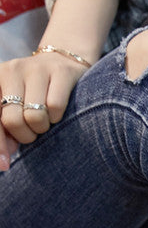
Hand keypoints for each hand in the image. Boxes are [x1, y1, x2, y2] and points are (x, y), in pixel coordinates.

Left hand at [0, 51, 86, 168]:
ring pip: (35, 117)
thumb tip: (3, 157)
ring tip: (46, 121)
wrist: (62, 62)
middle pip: (13, 120)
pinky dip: (58, 117)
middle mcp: (10, 70)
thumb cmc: (34, 93)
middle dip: (26, 136)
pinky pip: (55, 107)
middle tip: (34, 132)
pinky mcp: (60, 72)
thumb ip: (6, 131)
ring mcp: (35, 69)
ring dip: (43, 128)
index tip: (4, 165)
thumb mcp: (14, 107)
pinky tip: (58, 113)